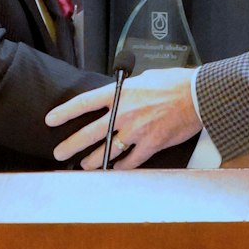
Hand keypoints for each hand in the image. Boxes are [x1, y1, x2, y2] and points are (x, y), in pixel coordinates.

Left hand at [47, 67, 200, 169]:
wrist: (198, 95)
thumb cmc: (175, 83)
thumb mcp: (146, 78)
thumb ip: (130, 89)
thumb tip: (123, 94)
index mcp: (121, 93)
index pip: (85, 102)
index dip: (65, 112)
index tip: (51, 120)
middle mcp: (124, 113)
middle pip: (90, 132)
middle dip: (71, 145)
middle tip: (59, 153)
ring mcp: (136, 131)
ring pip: (107, 151)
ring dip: (94, 160)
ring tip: (85, 166)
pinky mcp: (151, 144)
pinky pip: (131, 161)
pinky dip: (122, 167)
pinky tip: (116, 169)